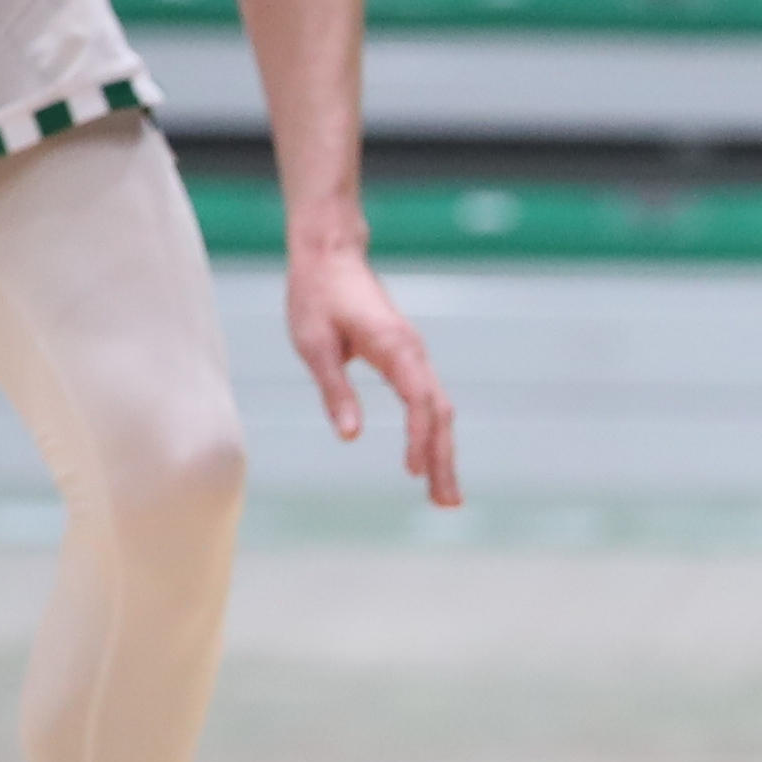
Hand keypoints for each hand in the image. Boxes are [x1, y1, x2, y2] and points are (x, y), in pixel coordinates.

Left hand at [287, 239, 460, 506]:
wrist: (331, 257)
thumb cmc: (317, 297)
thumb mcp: (314, 345)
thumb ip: (335, 391)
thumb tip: (350, 437)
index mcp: (394, 346)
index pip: (419, 399)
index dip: (419, 438)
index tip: (415, 473)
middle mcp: (413, 353)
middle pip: (440, 413)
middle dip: (445, 460)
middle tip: (447, 504)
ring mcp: (414, 357)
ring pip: (439, 411)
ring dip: (444, 453)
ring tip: (444, 496)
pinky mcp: (408, 360)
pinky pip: (429, 402)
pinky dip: (434, 434)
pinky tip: (431, 459)